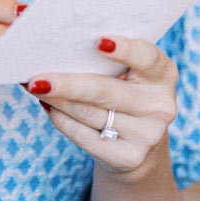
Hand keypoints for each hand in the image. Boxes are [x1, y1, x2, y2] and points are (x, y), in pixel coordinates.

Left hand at [26, 35, 177, 181]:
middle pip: (106, 91)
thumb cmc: (124, 95)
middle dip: (68, 84)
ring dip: (57, 100)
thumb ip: (106, 60)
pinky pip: (84, 137)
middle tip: (36, 79)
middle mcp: (160, 105)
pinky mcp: (129, 158)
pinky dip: (62, 120)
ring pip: (90, 113)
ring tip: (35, 87)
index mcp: (163, 75)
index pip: (147, 58)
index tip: (99, 42)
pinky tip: (48, 107)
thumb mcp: (128, 75)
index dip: (125, 50)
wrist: (138, 146)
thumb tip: (55, 50)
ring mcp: (148, 135)